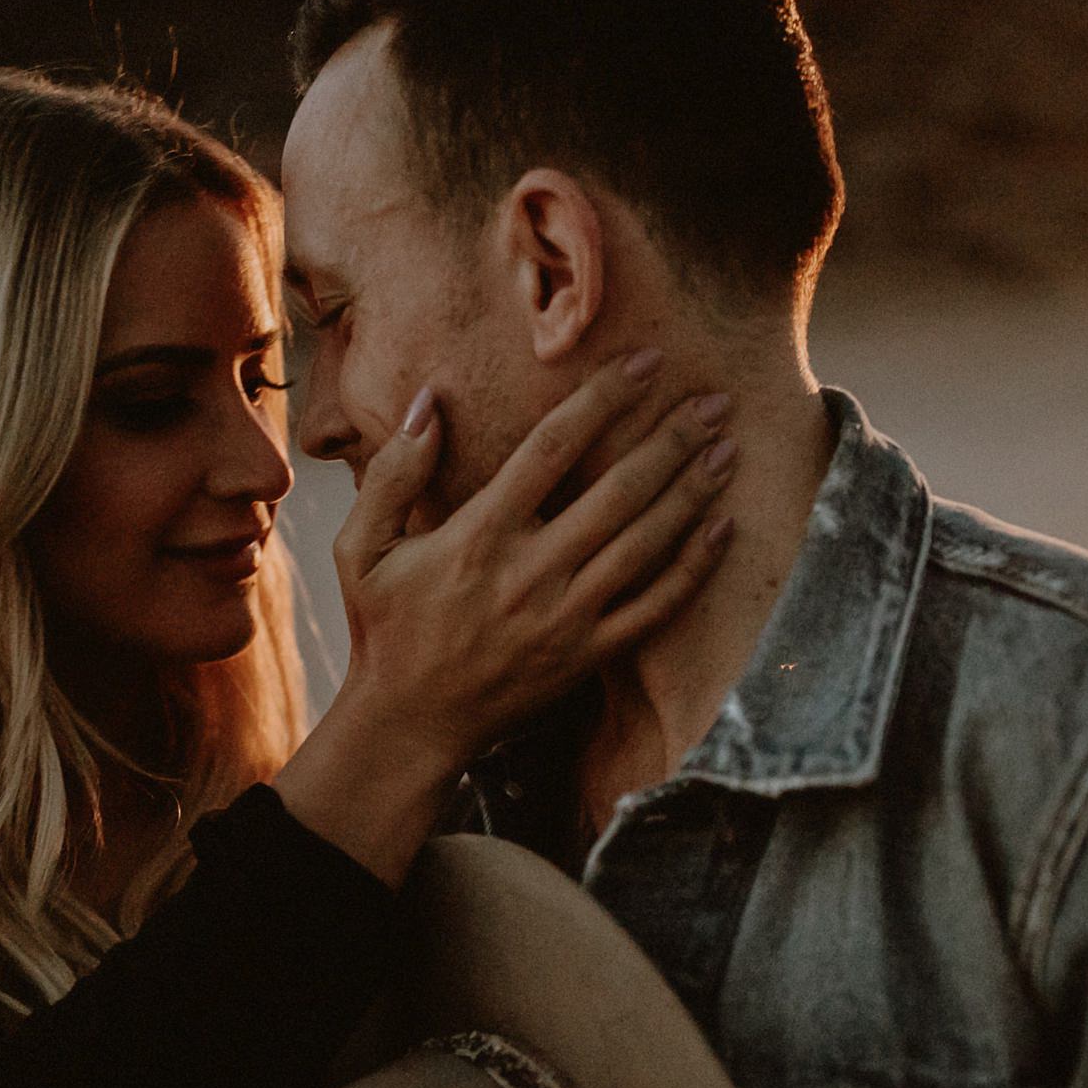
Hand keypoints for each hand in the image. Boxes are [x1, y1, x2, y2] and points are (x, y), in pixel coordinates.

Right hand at [331, 349, 736, 770]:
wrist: (410, 724)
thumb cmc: (387, 627)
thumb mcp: (360, 547)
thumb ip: (394, 472)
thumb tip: (431, 400)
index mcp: (479, 535)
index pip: (553, 448)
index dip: (604, 399)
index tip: (645, 363)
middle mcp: (531, 572)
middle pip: (618, 491)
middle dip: (671, 440)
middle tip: (713, 401)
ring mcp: (566, 618)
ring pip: (646, 544)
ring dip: (692, 493)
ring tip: (727, 450)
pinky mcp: (588, 656)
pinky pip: (655, 609)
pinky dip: (693, 569)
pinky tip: (723, 530)